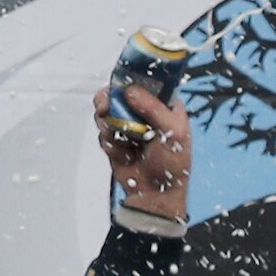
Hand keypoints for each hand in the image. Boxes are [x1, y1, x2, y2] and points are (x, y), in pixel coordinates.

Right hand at [93, 84, 191, 224]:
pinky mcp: (115, 139)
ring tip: (118, 138)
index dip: (130, 80)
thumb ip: (154, 109)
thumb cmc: (173, 164)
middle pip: (118, 93)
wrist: (155, 195)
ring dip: (108, 125)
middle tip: (104, 108)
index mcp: (165, 104)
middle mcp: (145, 111)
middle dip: (109, 101)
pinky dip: (109, 142)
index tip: (119, 84)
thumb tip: (130, 91)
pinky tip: (122, 154)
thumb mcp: (173, 132)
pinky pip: (102, 132)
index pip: (145, 81)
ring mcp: (128, 124)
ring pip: (106, 111)